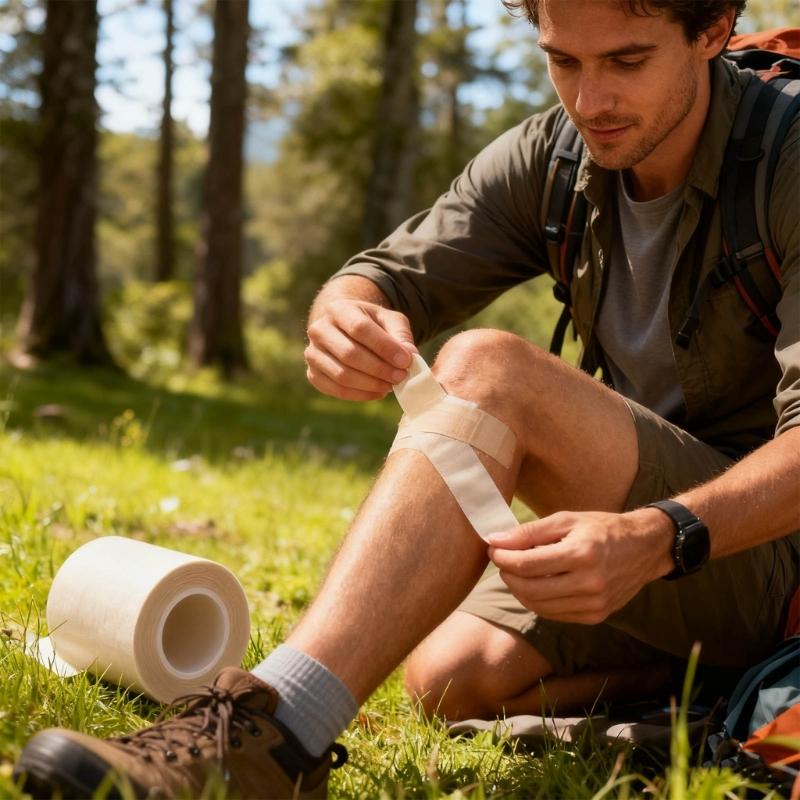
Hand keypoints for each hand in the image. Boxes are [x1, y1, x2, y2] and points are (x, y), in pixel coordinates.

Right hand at [305, 298, 416, 400]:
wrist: (344, 330)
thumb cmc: (371, 324)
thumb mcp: (389, 320)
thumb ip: (401, 335)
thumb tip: (410, 355)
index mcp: (338, 309)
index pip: (360, 328)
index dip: (384, 347)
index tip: (405, 361)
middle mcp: (319, 330)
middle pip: (349, 354)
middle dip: (379, 369)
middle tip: (400, 377)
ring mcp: (312, 353)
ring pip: (342, 375)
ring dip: (371, 384)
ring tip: (391, 385)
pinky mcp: (313, 374)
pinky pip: (336, 390)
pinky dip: (360, 395)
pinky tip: (378, 392)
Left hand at [487, 509, 673, 623]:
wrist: (645, 548)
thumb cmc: (602, 528)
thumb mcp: (566, 520)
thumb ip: (530, 532)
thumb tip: (496, 540)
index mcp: (582, 554)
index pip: (527, 564)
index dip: (503, 557)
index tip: (493, 548)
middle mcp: (590, 583)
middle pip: (529, 589)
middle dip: (507, 575)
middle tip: (502, 560)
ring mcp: (594, 604)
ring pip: (538, 606)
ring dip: (519, 589)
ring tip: (517, 570)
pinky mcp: (596, 617)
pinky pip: (554, 614)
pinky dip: (537, 600)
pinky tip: (536, 583)